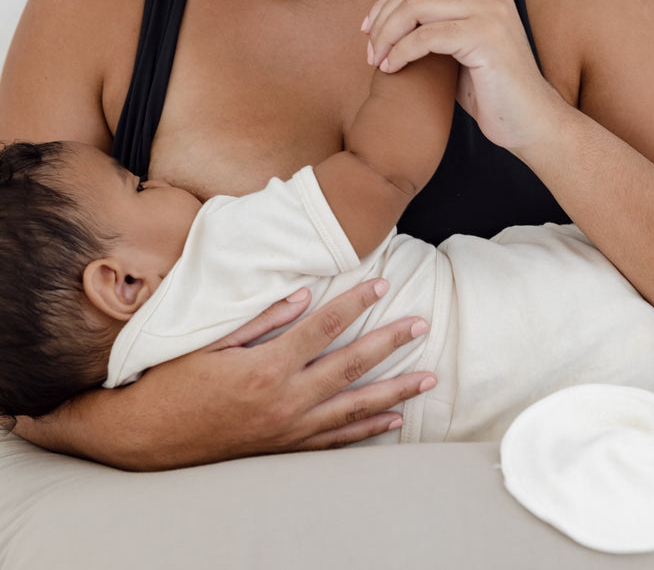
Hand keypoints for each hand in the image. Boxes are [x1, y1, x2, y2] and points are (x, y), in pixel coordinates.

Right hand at [13, 279, 435, 469]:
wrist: (147, 436)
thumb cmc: (174, 382)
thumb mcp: (211, 343)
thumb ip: (261, 319)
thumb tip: (302, 294)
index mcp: (267, 366)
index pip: (323, 326)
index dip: (355, 302)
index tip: (381, 284)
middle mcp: (286, 399)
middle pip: (351, 365)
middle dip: (391, 343)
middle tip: (422, 325)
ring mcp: (290, 427)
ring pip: (355, 407)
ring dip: (395, 390)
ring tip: (428, 378)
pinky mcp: (286, 446)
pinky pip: (336, 439)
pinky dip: (367, 429)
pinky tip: (393, 420)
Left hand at [361, 0, 562, 153]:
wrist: (529, 122)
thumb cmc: (491, 93)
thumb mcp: (460, 51)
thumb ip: (435, 28)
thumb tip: (392, 21)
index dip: (386, 2)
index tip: (369, 31)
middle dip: (382, 19)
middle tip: (368, 50)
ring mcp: (490, 11)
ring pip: (415, 7)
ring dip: (386, 35)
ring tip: (375, 61)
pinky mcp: (485, 36)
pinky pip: (425, 36)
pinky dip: (400, 52)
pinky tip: (391, 69)